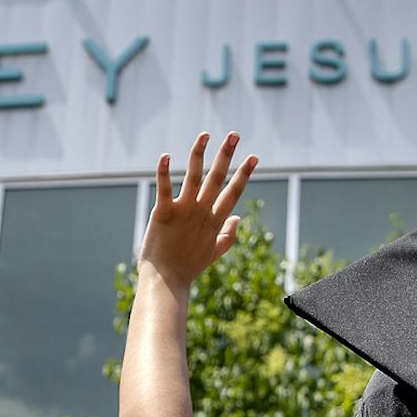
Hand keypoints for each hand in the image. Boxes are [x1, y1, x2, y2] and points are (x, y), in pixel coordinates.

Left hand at [140, 132, 257, 289]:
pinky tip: (166, 155)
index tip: (254, 157)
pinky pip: (164, 188)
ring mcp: (183, 211)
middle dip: (227, 155)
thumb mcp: (213, 253)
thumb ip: (228, 236)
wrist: (165, 282)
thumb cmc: (187, 268)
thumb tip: (238, 218)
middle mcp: (201, 212)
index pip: (233, 192)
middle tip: (235, 134)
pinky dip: (164, 172)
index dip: (244, 174)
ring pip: (194, 177)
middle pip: (218, 179)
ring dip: (200, 154)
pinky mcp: (162, 213)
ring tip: (205, 134)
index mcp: (214, 221)